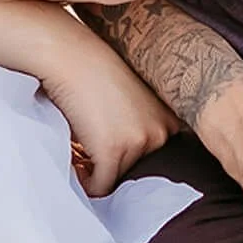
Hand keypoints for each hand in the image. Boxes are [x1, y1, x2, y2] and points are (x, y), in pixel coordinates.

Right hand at [39, 32, 176, 195]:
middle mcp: (162, 132)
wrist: (72, 56)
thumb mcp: (133, 100)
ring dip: (100, 172)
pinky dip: (87, 183)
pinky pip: (101, 186)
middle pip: (137, 172)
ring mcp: (140, 142)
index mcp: (169, 119)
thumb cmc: (95, 74)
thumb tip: (128, 161)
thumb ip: (139, 127)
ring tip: (84, 153)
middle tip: (94, 154)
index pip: (157, 159)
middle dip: (115, 167)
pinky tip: (78, 167)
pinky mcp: (114, 152)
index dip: (132, 159)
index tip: (113, 152)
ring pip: (117, 179)